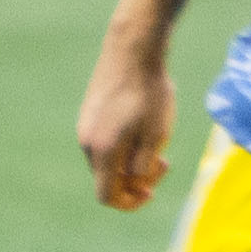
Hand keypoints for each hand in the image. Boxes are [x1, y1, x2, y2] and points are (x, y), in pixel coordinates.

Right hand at [77, 40, 174, 209]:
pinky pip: (105, 140)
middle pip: (108, 178)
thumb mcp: (157, 135)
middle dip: (135, 179)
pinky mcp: (89, 111)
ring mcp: (85, 125)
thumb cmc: (149, 91)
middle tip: (164, 162)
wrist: (133, 48)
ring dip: (130, 160)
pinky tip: (143, 126)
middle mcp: (87, 142)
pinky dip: (123, 144)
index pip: (107, 197)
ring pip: (107, 159)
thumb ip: (143, 166)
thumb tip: (133, 181)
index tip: (151, 193)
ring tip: (157, 144)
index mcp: (103, 152)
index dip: (130, 203)